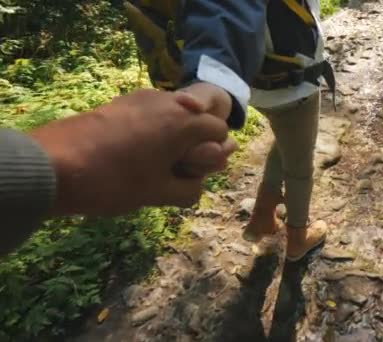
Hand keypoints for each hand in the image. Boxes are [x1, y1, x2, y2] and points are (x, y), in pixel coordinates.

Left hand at [28, 89, 229, 215]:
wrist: (55, 165)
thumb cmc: (116, 181)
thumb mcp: (159, 194)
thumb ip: (189, 189)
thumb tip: (197, 186)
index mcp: (185, 123)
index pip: (219, 130)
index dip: (213, 152)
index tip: (194, 170)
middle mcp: (168, 102)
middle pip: (198, 119)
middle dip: (194, 142)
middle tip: (175, 168)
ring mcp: (143, 98)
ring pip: (173, 114)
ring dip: (173, 135)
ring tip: (152, 162)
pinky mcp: (122, 101)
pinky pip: (151, 112)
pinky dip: (153, 129)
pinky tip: (133, 151)